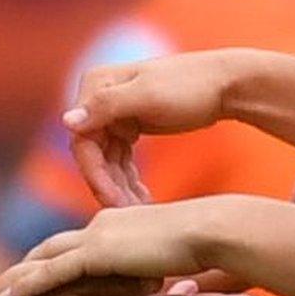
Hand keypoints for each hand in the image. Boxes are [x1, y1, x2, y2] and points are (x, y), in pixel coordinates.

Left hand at [0, 198, 249, 295]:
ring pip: (47, 257)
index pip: (81, 242)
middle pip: (57, 245)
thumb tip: (155, 287)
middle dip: (31, 262)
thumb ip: (155, 269)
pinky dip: (28, 286)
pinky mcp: (96, 253)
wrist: (208, 231)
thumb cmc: (202, 243)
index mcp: (120, 223)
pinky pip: (52, 272)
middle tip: (7, 283)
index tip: (39, 269)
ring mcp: (97, 237)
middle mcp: (103, 225)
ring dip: (21, 275)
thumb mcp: (171, 257)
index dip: (58, 256)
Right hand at [62, 51, 248, 207]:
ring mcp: (115, 112)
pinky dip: (129, 180)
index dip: (95, 175)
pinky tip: (143, 199)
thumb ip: (107, 106)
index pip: (82, 140)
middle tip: (130, 212)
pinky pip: (121, 160)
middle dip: (109, 184)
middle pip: (93, 154)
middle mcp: (100, 97)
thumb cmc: (191, 85)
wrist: (227, 83)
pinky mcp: (131, 125)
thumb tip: (67, 121)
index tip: (113, 201)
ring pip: (107, 161)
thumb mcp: (149, 96)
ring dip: (120, 187)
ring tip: (142, 209)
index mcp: (97, 84)